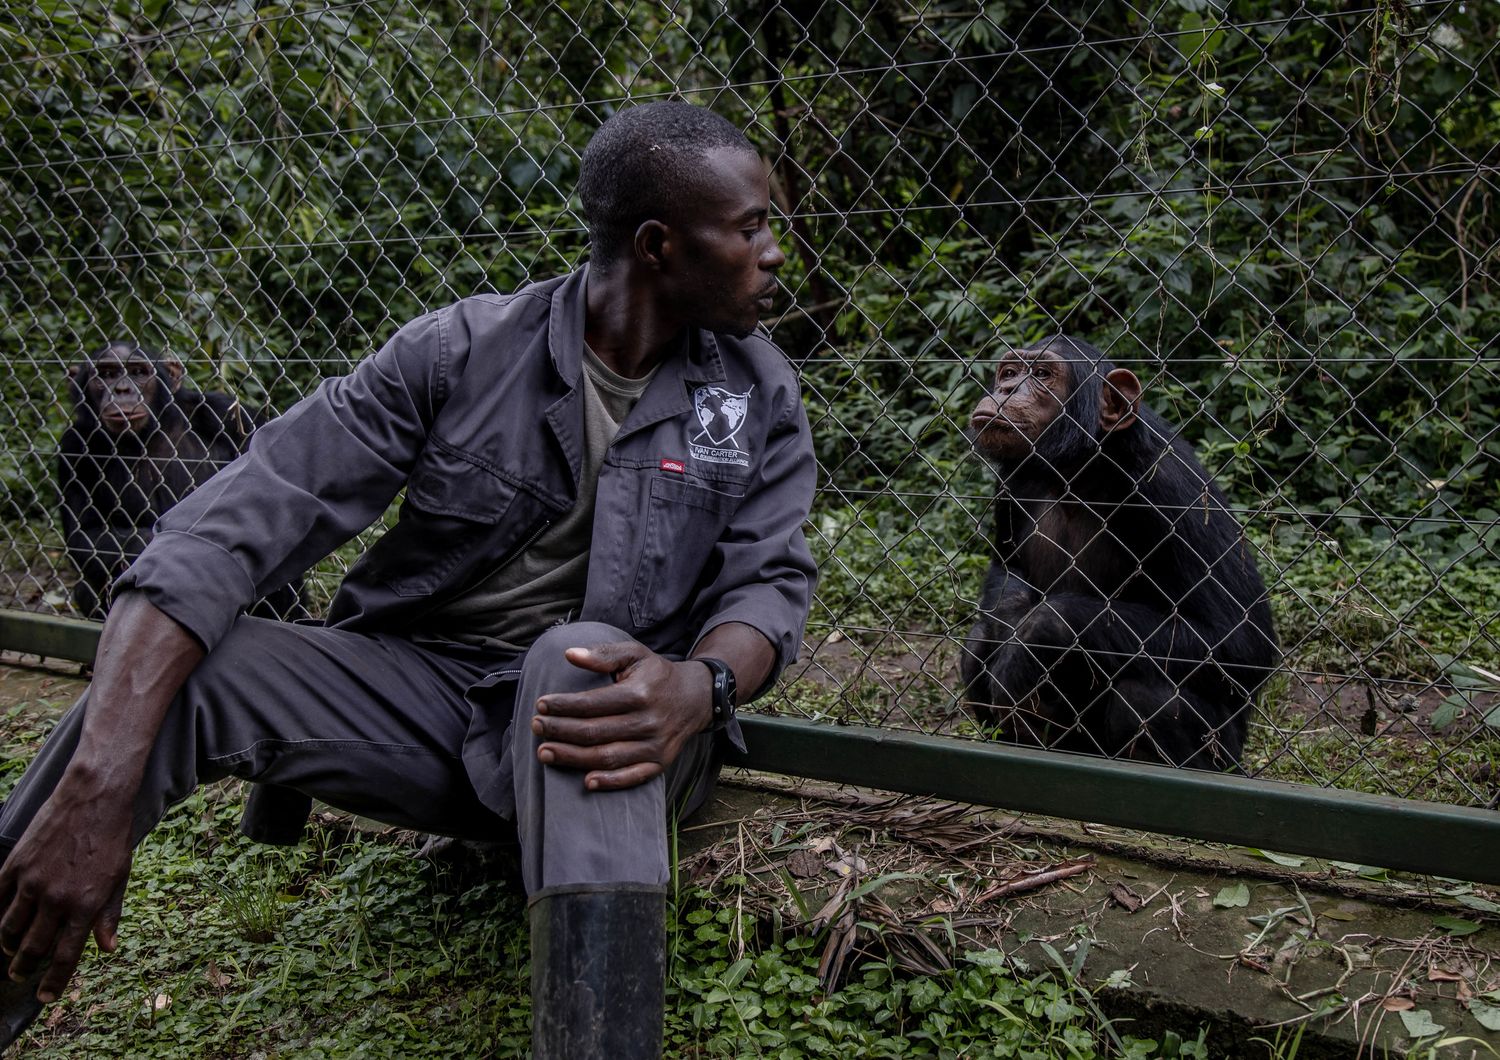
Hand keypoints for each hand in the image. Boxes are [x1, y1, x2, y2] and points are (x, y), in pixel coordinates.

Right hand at [0, 782, 133, 1001]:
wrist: (94, 799)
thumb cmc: (111, 839)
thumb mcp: (119, 879)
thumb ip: (109, 915)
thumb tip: (107, 949)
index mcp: (86, 905)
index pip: (66, 957)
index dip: (54, 982)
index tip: (45, 997)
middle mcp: (56, 899)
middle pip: (32, 949)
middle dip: (25, 968)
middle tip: (22, 975)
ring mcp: (32, 883)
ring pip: (9, 930)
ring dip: (8, 946)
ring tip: (11, 951)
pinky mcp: (15, 866)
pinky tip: (0, 923)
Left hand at [530, 641, 712, 791]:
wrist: (695, 698)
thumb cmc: (657, 675)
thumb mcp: (635, 655)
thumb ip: (603, 655)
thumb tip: (569, 654)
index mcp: (639, 693)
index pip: (592, 704)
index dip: (564, 706)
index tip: (540, 705)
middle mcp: (648, 722)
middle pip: (595, 732)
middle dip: (560, 731)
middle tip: (535, 727)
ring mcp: (655, 746)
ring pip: (607, 757)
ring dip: (572, 758)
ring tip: (545, 752)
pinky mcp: (661, 763)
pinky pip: (633, 777)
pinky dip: (610, 782)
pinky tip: (586, 782)